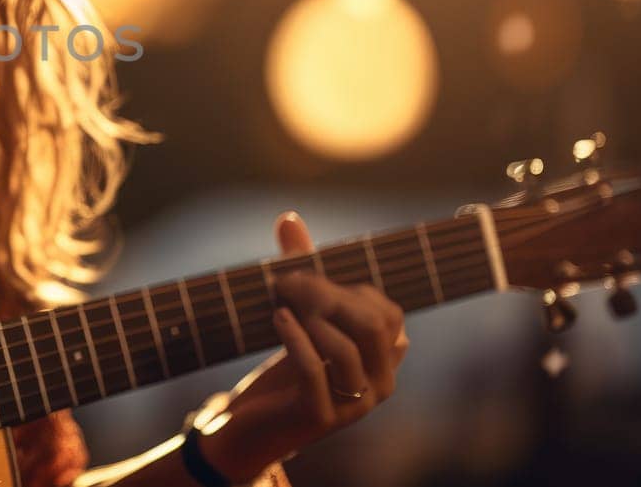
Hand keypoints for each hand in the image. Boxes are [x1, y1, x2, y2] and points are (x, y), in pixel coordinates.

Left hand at [200, 211, 408, 482]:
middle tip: (289, 280)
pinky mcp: (320, 418)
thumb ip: (300, 269)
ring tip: (279, 300)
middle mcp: (379, 385)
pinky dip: (296, 338)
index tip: (307, 274)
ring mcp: (354, 406)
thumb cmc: (285, 366)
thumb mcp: (300, 316)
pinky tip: (277, 317)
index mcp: (383, 359)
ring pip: (347, 349)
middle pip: (373, 326)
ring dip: (310, 316)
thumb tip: (289, 216)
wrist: (253, 423)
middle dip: (331, 295)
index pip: (388, 312)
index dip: (349, 287)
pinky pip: (316, 370)